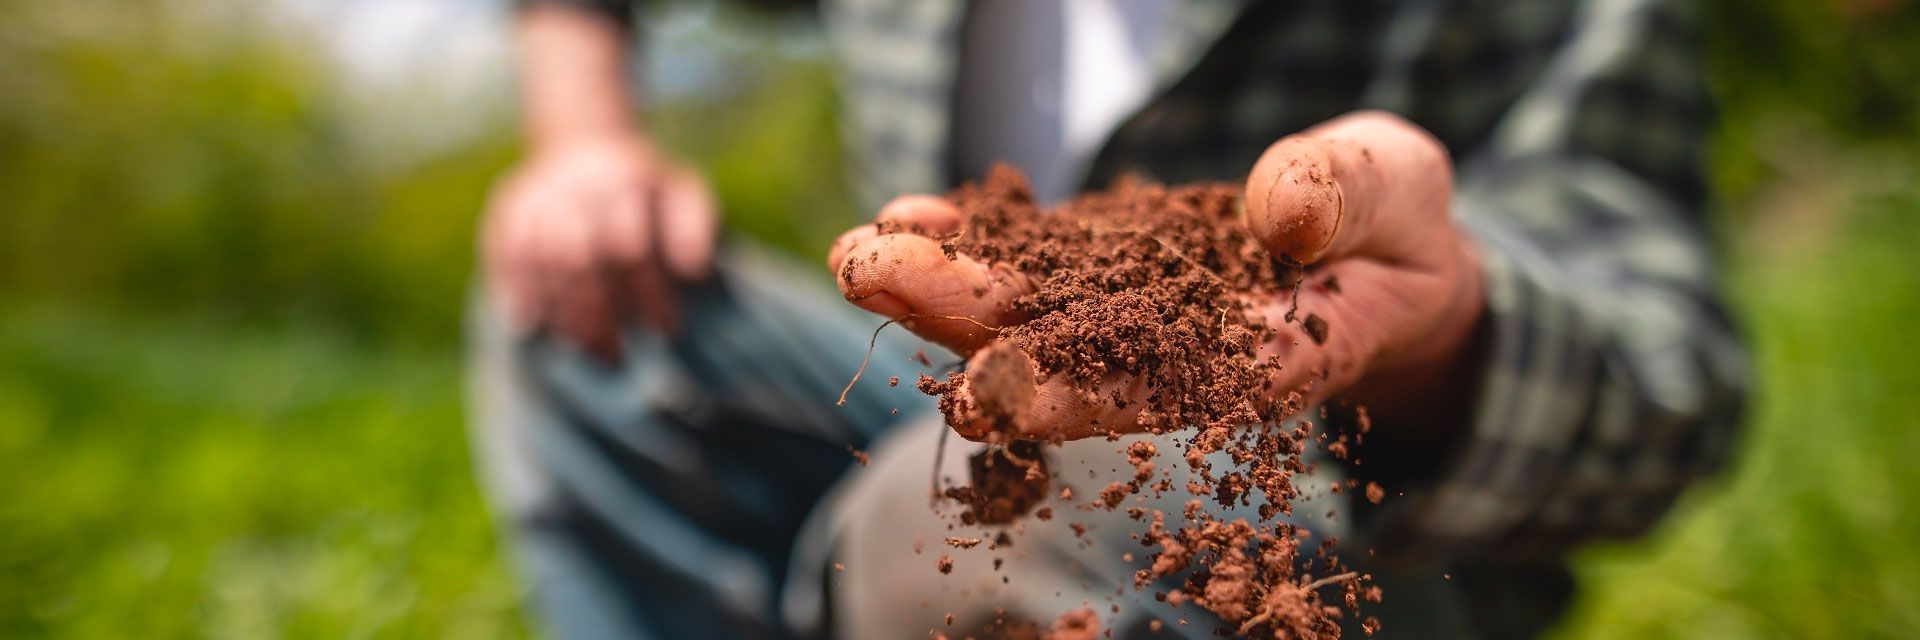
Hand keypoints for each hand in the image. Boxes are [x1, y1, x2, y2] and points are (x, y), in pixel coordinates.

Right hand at [483, 134, 717, 358]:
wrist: (586, 145)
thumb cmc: (646, 189)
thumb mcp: (683, 193)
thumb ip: (695, 227)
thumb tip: (694, 271)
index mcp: (625, 182)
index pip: (631, 247)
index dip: (648, 292)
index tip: (666, 330)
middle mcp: (577, 186)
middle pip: (581, 258)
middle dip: (599, 313)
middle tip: (617, 356)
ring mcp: (538, 196)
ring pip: (543, 260)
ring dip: (562, 311)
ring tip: (584, 349)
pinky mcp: (509, 209)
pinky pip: (507, 254)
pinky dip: (519, 292)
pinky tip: (532, 327)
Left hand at [828, 111, 1483, 440]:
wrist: (1378, 244)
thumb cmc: (1400, 228)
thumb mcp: (1400, 192)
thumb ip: (1349, 198)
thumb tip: (1283, 210)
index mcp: (1259, 362)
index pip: (1155, 390)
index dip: (1070, 393)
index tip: (986, 389)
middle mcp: (1176, 354)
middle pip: (1061, 355)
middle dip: (963, 322)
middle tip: (871, 277)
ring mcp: (1131, 314)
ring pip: (1026, 313)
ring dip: (938, 287)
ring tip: (862, 249)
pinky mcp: (1105, 272)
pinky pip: (1027, 262)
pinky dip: (966, 243)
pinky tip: (901, 216)